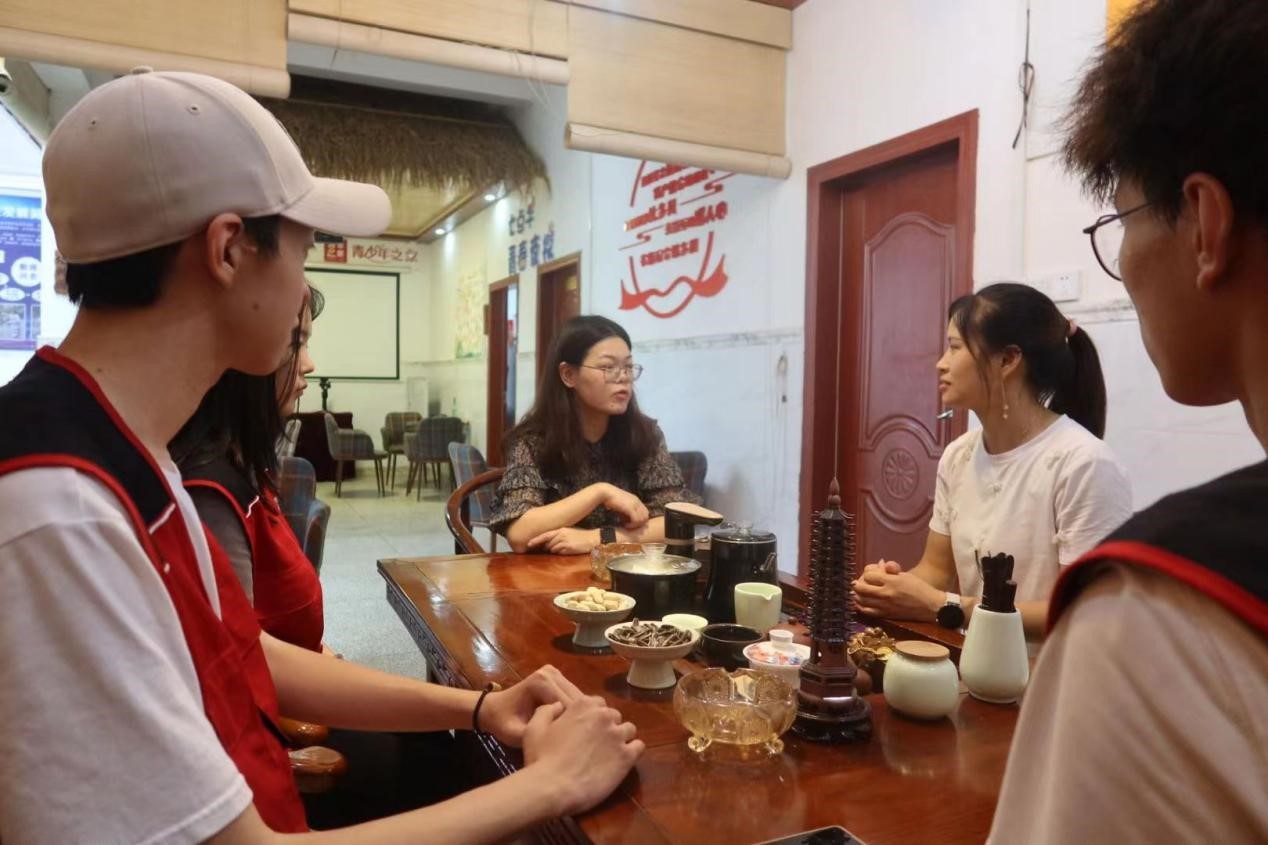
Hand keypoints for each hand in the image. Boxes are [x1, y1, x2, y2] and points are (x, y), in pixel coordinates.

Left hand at [478, 665, 584, 746]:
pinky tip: (569, 726)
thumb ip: (540, 734)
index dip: (571, 726)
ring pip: (577, 698)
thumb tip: (564, 738)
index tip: (570, 744)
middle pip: (575, 699)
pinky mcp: (558, 677)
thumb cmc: (502, 723)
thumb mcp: (517, 734)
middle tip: (574, 742)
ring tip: (572, 736)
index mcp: (541, 682)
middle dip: (576, 720)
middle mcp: (550, 672)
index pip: (568, 705)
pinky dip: (572, 712)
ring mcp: (555, 673)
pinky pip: (573, 697)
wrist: (493, 710)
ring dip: (576, 716)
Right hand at [523, 695, 643, 816]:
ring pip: (628, 730)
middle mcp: (604, 716)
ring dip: (621, 737)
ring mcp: (617, 735)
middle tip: (596, 743)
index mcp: (583, 705)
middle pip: (613, 716)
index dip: (591, 716)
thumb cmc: (541, 758)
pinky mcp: (627, 756)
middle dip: (606, 726)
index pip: (597, 703)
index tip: (585, 729)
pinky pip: (639, 747)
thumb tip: (557, 705)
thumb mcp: (534, 729)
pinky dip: (632, 751)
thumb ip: (546, 711)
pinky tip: (621, 761)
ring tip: (610, 753)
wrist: (552, 787)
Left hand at [527, 527, 599, 554]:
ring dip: (555, 551)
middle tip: (553, 548)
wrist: (592, 539)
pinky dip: (561, 553)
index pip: (545, 535)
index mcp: (560, 529)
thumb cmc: (581, 536)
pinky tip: (568, 550)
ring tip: (564, 548)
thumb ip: (559, 535)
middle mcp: (561, 535)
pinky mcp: (568, 548)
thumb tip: (549, 542)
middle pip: (547, 544)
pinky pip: (559, 553)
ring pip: (552, 550)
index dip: (536, 540)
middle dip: (548, 548)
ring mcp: (564, 542)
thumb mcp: (569, 532)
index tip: (528, 544)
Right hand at [600, 485, 649, 529]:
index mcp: (636, 500)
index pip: (645, 512)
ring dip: (635, 525)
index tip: (631, 522)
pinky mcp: (630, 508)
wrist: (605, 492)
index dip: (640, 520)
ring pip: (642, 519)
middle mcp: (637, 501)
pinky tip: (624, 525)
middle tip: (630, 526)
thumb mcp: (621, 506)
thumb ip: (626, 513)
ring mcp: (634, 504)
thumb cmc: (611, 500)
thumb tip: (627, 522)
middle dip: (639, 523)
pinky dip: (632, 525)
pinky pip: (636, 520)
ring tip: (626, 526)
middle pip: (646, 516)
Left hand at [852, 559, 944, 620]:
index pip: (868, 575)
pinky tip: (860, 603)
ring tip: (857, 593)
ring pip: (861, 600)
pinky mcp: (886, 615)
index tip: (869, 574)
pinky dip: (860, 606)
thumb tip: (880, 563)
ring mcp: (885, 606)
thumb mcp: (905, 575)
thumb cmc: (919, 588)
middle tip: (857, 583)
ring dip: (857, 595)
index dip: (867, 574)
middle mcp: (886, 593)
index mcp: (891, 581)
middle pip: (861, 588)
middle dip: (857, 585)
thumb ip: (891, 570)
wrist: (930, 606)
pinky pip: (867, 611)